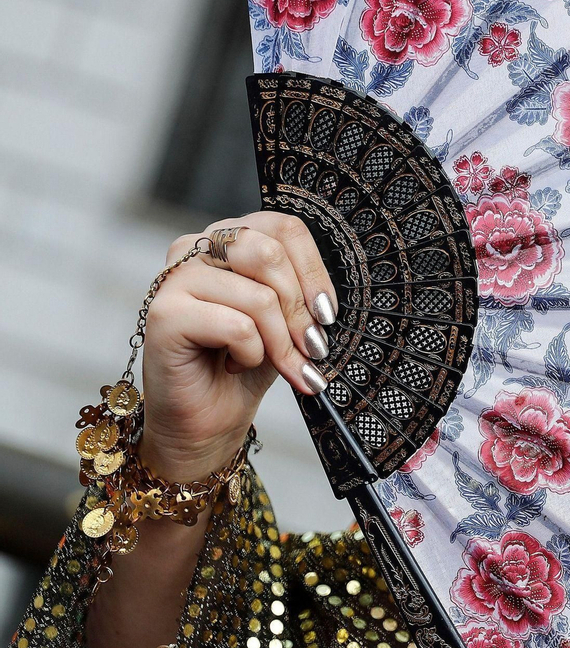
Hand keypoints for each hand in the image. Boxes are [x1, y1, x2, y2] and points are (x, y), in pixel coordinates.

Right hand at [139, 212, 337, 481]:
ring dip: (279, 341)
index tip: (327, 314)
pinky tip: (234, 364)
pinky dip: (250, 354)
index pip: (285, 228)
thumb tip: (327, 299)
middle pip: (271, 255)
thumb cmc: (244, 363)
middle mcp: (196, 247)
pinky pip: (236, 326)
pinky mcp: (164, 314)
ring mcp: (175, 278)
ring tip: (273, 362)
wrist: (206, 419)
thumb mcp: (284, 319)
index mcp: (229, 237)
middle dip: (300, 310)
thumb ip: (299, 292)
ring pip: (258, 295)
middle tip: (311, 347)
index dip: (314, 272)